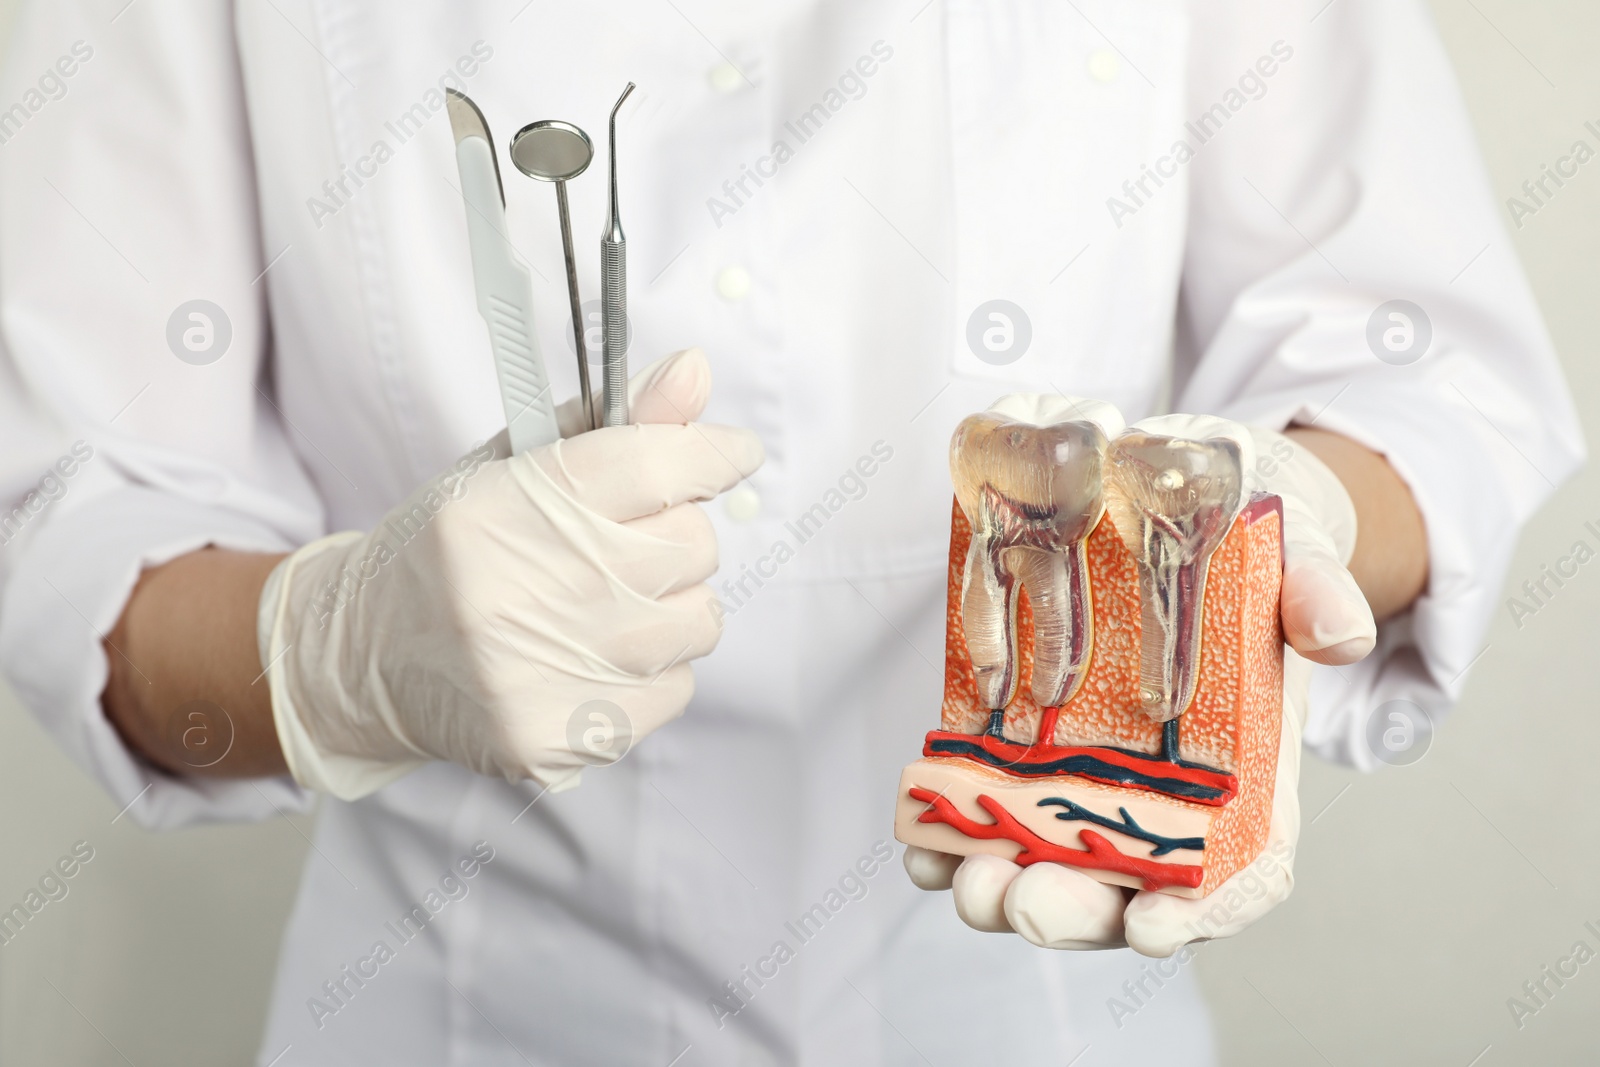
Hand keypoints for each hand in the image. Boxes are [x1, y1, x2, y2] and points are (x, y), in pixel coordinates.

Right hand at [257, 348, 762, 798]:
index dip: (711, 454)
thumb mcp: (510, 467)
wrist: (368, 656)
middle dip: (677, 536)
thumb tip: (696, 369)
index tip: (735, 453)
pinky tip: (591, 657)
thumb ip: (613, 423)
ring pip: (697, 620)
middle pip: (690, 545)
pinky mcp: (555, 739)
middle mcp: (521, 590)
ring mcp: (539, 672)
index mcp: (505, 505)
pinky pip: (675, 689)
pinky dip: (651, 670)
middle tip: (625, 544)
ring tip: (607, 604)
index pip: (651, 465)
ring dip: (672, 606)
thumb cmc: (454, 551)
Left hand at [904, 405, 1375, 956]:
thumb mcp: (1292, 558)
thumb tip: (1336, 632)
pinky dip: (951, 839)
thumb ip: (1316, 592)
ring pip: (1052, 866)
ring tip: (963, 878)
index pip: (1242, 872)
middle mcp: (1168, 802)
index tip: (1152, 927)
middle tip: (1021, 903)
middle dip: (1073, 909)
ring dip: (1004, 886)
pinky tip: (919, 841)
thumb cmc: (1249, 554)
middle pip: (1127, 889)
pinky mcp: (1027, 753)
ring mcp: (1091, 784)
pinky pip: (988, 815)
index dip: (1203, 910)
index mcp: (1250, 778)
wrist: (1185, 510)